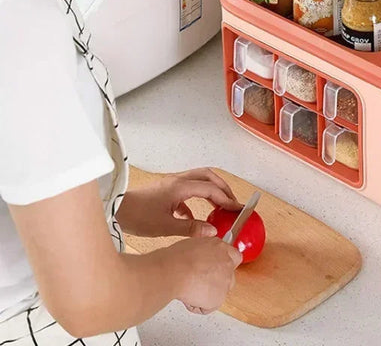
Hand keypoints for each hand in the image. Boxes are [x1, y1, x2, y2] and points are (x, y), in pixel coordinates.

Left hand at [116, 168, 241, 237]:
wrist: (115, 211)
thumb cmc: (137, 216)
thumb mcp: (165, 226)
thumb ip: (191, 228)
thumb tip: (213, 231)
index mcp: (179, 186)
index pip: (210, 188)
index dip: (226, 198)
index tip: (236, 208)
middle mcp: (177, 180)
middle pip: (208, 176)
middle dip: (223, 188)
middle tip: (232, 202)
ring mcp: (171, 184)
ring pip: (198, 180)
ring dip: (211, 190)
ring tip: (220, 206)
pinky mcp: (166, 191)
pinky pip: (188, 190)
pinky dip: (196, 199)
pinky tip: (194, 216)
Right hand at [168, 236, 242, 313]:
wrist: (175, 271)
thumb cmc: (177, 258)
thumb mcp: (194, 244)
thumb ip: (205, 250)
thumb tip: (203, 252)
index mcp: (220, 246)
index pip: (233, 256)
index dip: (223, 264)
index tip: (214, 269)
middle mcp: (226, 262)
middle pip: (229, 275)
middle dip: (217, 281)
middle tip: (201, 282)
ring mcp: (226, 279)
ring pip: (219, 292)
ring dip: (207, 293)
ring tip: (191, 289)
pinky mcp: (220, 297)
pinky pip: (208, 307)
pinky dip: (198, 306)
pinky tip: (188, 297)